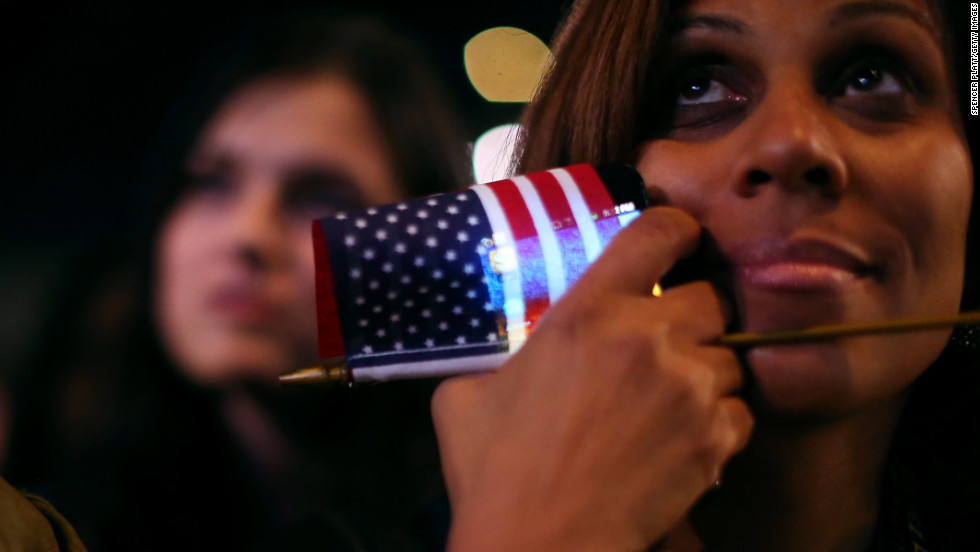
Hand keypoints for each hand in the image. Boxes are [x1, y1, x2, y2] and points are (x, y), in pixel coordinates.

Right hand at [431, 207, 753, 551]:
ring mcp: (688, 389)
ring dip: (705, 371)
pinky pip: (739, 410)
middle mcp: (647, 338)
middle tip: (667, 340)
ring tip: (671, 399)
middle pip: (712, 297)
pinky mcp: (714, 439)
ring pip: (729, 357)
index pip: (656, 233)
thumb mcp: (468, 394)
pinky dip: (718, 419)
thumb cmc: (494, 471)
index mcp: (587, 312)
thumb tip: (506, 350)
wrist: (540, 544)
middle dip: (695, 315)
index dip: (676, 227)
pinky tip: (682, 437)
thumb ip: (501, 356)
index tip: (679, 238)